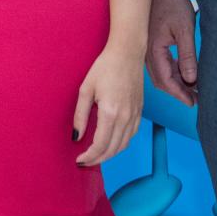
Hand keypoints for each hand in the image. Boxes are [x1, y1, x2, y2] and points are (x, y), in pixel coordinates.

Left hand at [74, 43, 143, 165]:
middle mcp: (125, 117)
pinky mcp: (140, 112)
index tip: (79, 160)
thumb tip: (76, 137)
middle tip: (85, 162)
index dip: (89, 156)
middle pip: (112, 149)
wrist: (127, 54)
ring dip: (110, 154)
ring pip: (123, 145)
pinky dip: (121, 144)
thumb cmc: (104, 67)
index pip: (100, 145)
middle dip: (98, 159)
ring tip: (96, 156)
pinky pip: (131, 135)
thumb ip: (80, 115)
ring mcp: (135, 115)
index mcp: (110, 112)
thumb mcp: (86, 89)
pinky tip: (111, 143)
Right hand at [146, 0, 198, 106]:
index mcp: (154, 50)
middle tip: (196, 99)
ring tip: (194, 88)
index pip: (166, 81)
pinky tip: (185, 72)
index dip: (180, 94)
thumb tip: (191, 80)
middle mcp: (147, 53)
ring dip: (177, 82)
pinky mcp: (152, 44)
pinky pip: (162, 64)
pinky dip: (174, 72)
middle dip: (179, 91)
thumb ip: (187, 56)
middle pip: (162, 81)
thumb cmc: (172, 5)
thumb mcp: (184, 30)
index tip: (193, 103)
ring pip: (162, 74)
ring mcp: (148, 49)